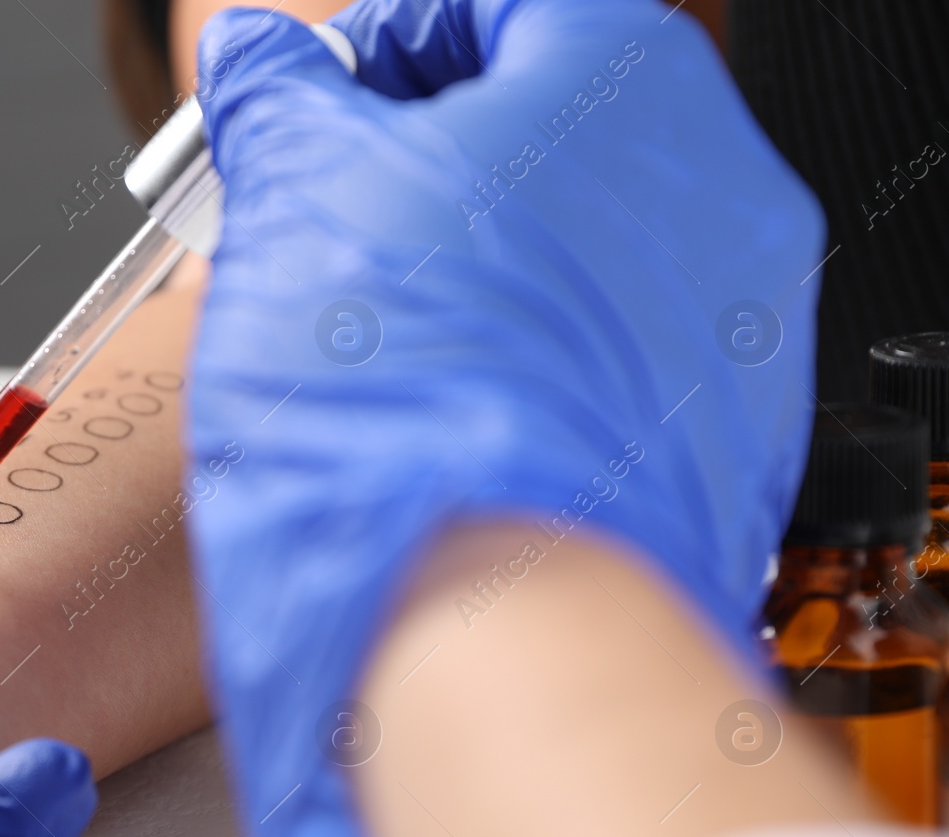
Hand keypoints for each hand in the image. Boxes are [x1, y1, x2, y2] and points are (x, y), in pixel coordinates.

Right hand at [187, 0, 823, 836]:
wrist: (486, 621)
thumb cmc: (404, 409)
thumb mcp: (294, 197)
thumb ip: (277, 99)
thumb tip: (258, 65)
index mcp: (628, 86)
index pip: (502, 6)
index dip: (386, 45)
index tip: (320, 102)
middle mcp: (715, 194)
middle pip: (550, 129)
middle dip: (422, 162)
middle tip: (329, 213)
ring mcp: (731, 325)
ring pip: (577, 251)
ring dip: (469, 264)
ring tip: (370, 328)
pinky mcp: (715, 437)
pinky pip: (603, 360)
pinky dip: (521, 360)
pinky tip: (438, 407)